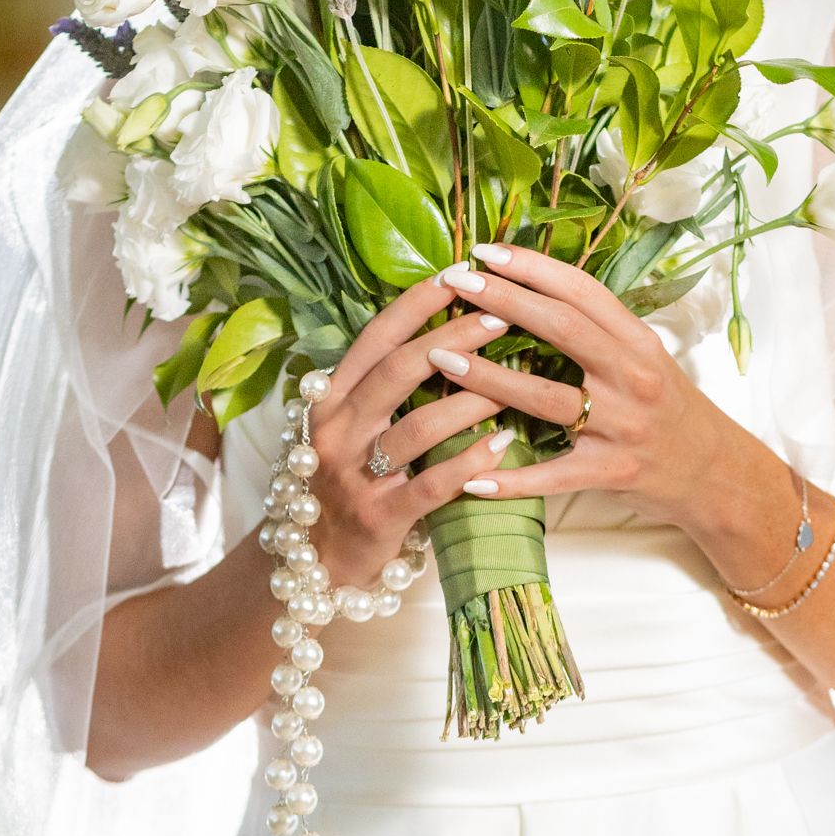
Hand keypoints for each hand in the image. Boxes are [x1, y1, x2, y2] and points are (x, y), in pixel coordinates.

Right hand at [302, 273, 513, 587]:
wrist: (316, 561)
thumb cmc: (350, 482)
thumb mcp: (353, 427)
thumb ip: (385, 387)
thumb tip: (445, 333)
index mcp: (330, 399)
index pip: (375, 338)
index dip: (417, 304)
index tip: (460, 274)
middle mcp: (335, 430)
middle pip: (397, 371)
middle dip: (453, 339)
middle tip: (503, 317)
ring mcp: (353, 475)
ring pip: (418, 426)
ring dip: (473, 399)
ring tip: (519, 381)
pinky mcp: (378, 517)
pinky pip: (430, 484)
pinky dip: (470, 461)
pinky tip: (504, 443)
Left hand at [421, 241, 725, 525]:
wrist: (713, 473)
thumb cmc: (666, 407)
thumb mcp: (644, 356)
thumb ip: (598, 327)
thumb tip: (531, 288)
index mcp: (638, 340)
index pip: (581, 291)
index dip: (532, 267)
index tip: (486, 251)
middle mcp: (633, 376)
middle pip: (561, 328)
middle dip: (503, 301)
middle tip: (455, 282)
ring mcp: (622, 425)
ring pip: (545, 398)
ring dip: (487, 378)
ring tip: (441, 360)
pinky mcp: (610, 472)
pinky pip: (551, 476)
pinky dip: (509, 479)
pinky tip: (470, 477)